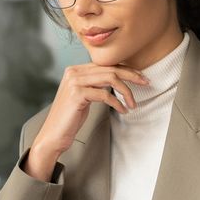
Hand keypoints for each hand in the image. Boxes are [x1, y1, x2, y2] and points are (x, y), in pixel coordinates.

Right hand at [23, 63, 148, 179]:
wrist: (53, 135)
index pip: (106, 64)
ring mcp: (74, 82)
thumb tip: (117, 78)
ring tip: (133, 104)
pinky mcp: (77, 94)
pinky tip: (123, 110)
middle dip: (132, 75)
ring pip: (110, 78)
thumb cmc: (70, 118)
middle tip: (146, 83)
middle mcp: (74, 72)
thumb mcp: (84, 96)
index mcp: (75, 70)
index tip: (140, 77)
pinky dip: (118, 103)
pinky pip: (105, 94)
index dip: (126, 69)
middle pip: (110, 68)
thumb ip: (95, 84)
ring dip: (126, 92)